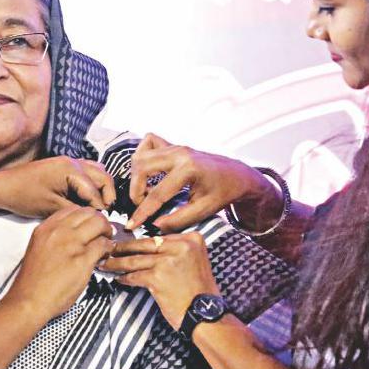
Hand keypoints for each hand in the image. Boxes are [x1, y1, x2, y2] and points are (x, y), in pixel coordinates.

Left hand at [0, 156, 115, 217]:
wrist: (2, 187)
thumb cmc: (23, 196)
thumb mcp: (51, 208)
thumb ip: (75, 211)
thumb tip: (92, 217)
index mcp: (70, 170)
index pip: (95, 190)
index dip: (101, 208)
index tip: (104, 222)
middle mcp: (72, 161)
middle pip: (102, 176)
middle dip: (107, 195)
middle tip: (106, 213)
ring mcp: (67, 161)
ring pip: (96, 172)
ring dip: (101, 187)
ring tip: (99, 206)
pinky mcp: (62, 165)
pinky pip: (86, 171)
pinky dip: (91, 183)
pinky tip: (88, 198)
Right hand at [7, 206, 113, 318]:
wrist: (29, 301)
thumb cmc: (33, 281)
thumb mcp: (38, 249)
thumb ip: (54, 238)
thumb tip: (75, 235)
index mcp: (45, 228)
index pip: (72, 210)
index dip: (85, 216)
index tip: (90, 225)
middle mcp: (58, 232)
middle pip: (89, 213)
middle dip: (100, 221)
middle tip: (103, 232)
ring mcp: (71, 244)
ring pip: (99, 224)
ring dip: (107, 232)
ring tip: (106, 243)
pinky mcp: (83, 260)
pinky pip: (103, 245)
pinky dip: (108, 249)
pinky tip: (105, 255)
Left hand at [98, 231, 220, 328]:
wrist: (205, 313)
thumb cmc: (199, 292)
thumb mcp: (195, 261)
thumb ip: (176, 250)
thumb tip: (148, 247)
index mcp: (192, 238)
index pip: (159, 237)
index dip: (140, 241)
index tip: (128, 243)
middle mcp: (181, 245)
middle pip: (145, 244)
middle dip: (124, 248)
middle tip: (109, 249)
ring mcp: (168, 260)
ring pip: (136, 259)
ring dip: (118, 263)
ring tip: (106, 264)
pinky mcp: (158, 277)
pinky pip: (135, 275)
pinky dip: (125, 278)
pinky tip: (119, 279)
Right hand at [127, 133, 278, 231]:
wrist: (236, 175)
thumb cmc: (223, 192)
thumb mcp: (204, 210)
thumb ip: (179, 219)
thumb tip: (156, 225)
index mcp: (188, 169)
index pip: (157, 193)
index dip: (143, 211)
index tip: (132, 224)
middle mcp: (179, 153)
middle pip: (141, 167)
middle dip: (135, 190)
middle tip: (142, 205)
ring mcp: (175, 146)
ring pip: (141, 156)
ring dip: (137, 176)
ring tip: (147, 192)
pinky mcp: (173, 145)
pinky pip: (148, 143)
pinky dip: (143, 157)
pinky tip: (150, 172)